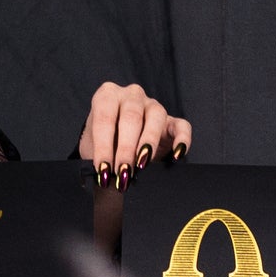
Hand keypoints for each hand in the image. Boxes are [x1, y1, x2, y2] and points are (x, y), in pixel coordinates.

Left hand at [75, 81, 191, 186]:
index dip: (103, 145)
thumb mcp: (93, 149)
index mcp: (107, 96)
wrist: (116, 146)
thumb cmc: (103, 145)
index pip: (104, 118)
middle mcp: (131, 96)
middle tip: (123, 172)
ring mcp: (154, 106)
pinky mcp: (172, 121)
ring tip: (142, 164)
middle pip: (131, 117)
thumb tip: (102, 180)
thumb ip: (98, 160)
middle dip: (126, 148)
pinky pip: (182, 126)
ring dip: (148, 142)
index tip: (103, 169)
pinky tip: (177, 156)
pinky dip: (182, 140)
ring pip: (156, 117)